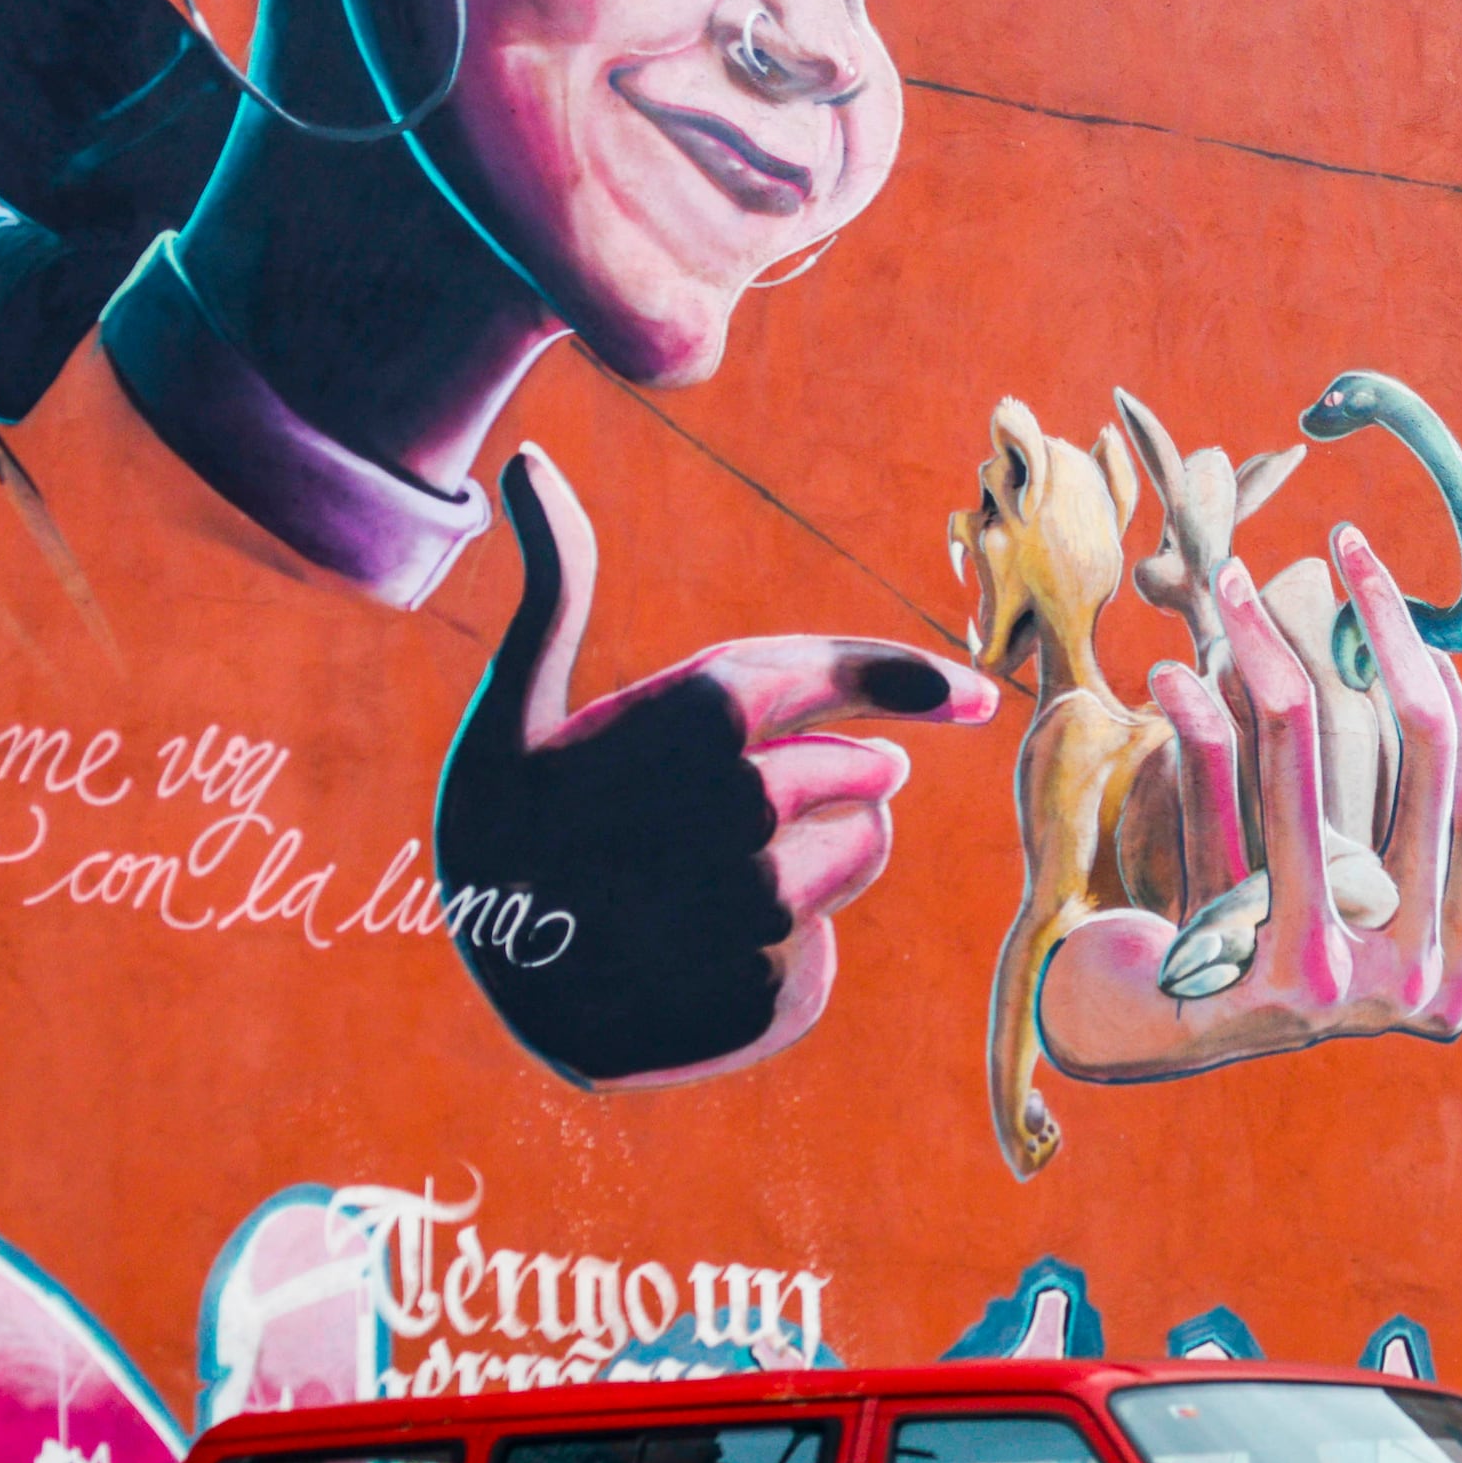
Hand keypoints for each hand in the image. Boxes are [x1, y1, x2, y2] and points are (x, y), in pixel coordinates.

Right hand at [434, 447, 995, 1086]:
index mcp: (690, 721)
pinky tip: (706, 949)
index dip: (908, 677)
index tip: (974, 695)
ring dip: (822, 849)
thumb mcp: (513, 710)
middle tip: (761, 795)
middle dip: (842, 771)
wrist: (488, 1003)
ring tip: (721, 871)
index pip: (835, 676)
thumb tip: (529, 459)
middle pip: (861, 771)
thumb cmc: (502, 835)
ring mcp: (766, 906)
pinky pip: (824, 938)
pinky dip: (786, 937)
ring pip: (861, 847)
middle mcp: (743, 811)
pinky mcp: (782, 989)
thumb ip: (556, 588)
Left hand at [1036, 522, 1461, 1080]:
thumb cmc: (1228, 945)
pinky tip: (1171, 673)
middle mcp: (1423, 988)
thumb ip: (1370, 805)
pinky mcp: (1257, 981)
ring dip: (1269, 656)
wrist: (1125, 1044)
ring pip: (1312, 777)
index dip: (1453, 699)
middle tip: (1343, 544)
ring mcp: (1350, 993)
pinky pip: (1227, 816)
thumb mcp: (1319, 881)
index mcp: (1455, 969)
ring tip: (1229, 584)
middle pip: (1428, 770)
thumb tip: (1391, 642)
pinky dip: (1198, 730)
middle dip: (1388, 636)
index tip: (1400, 608)